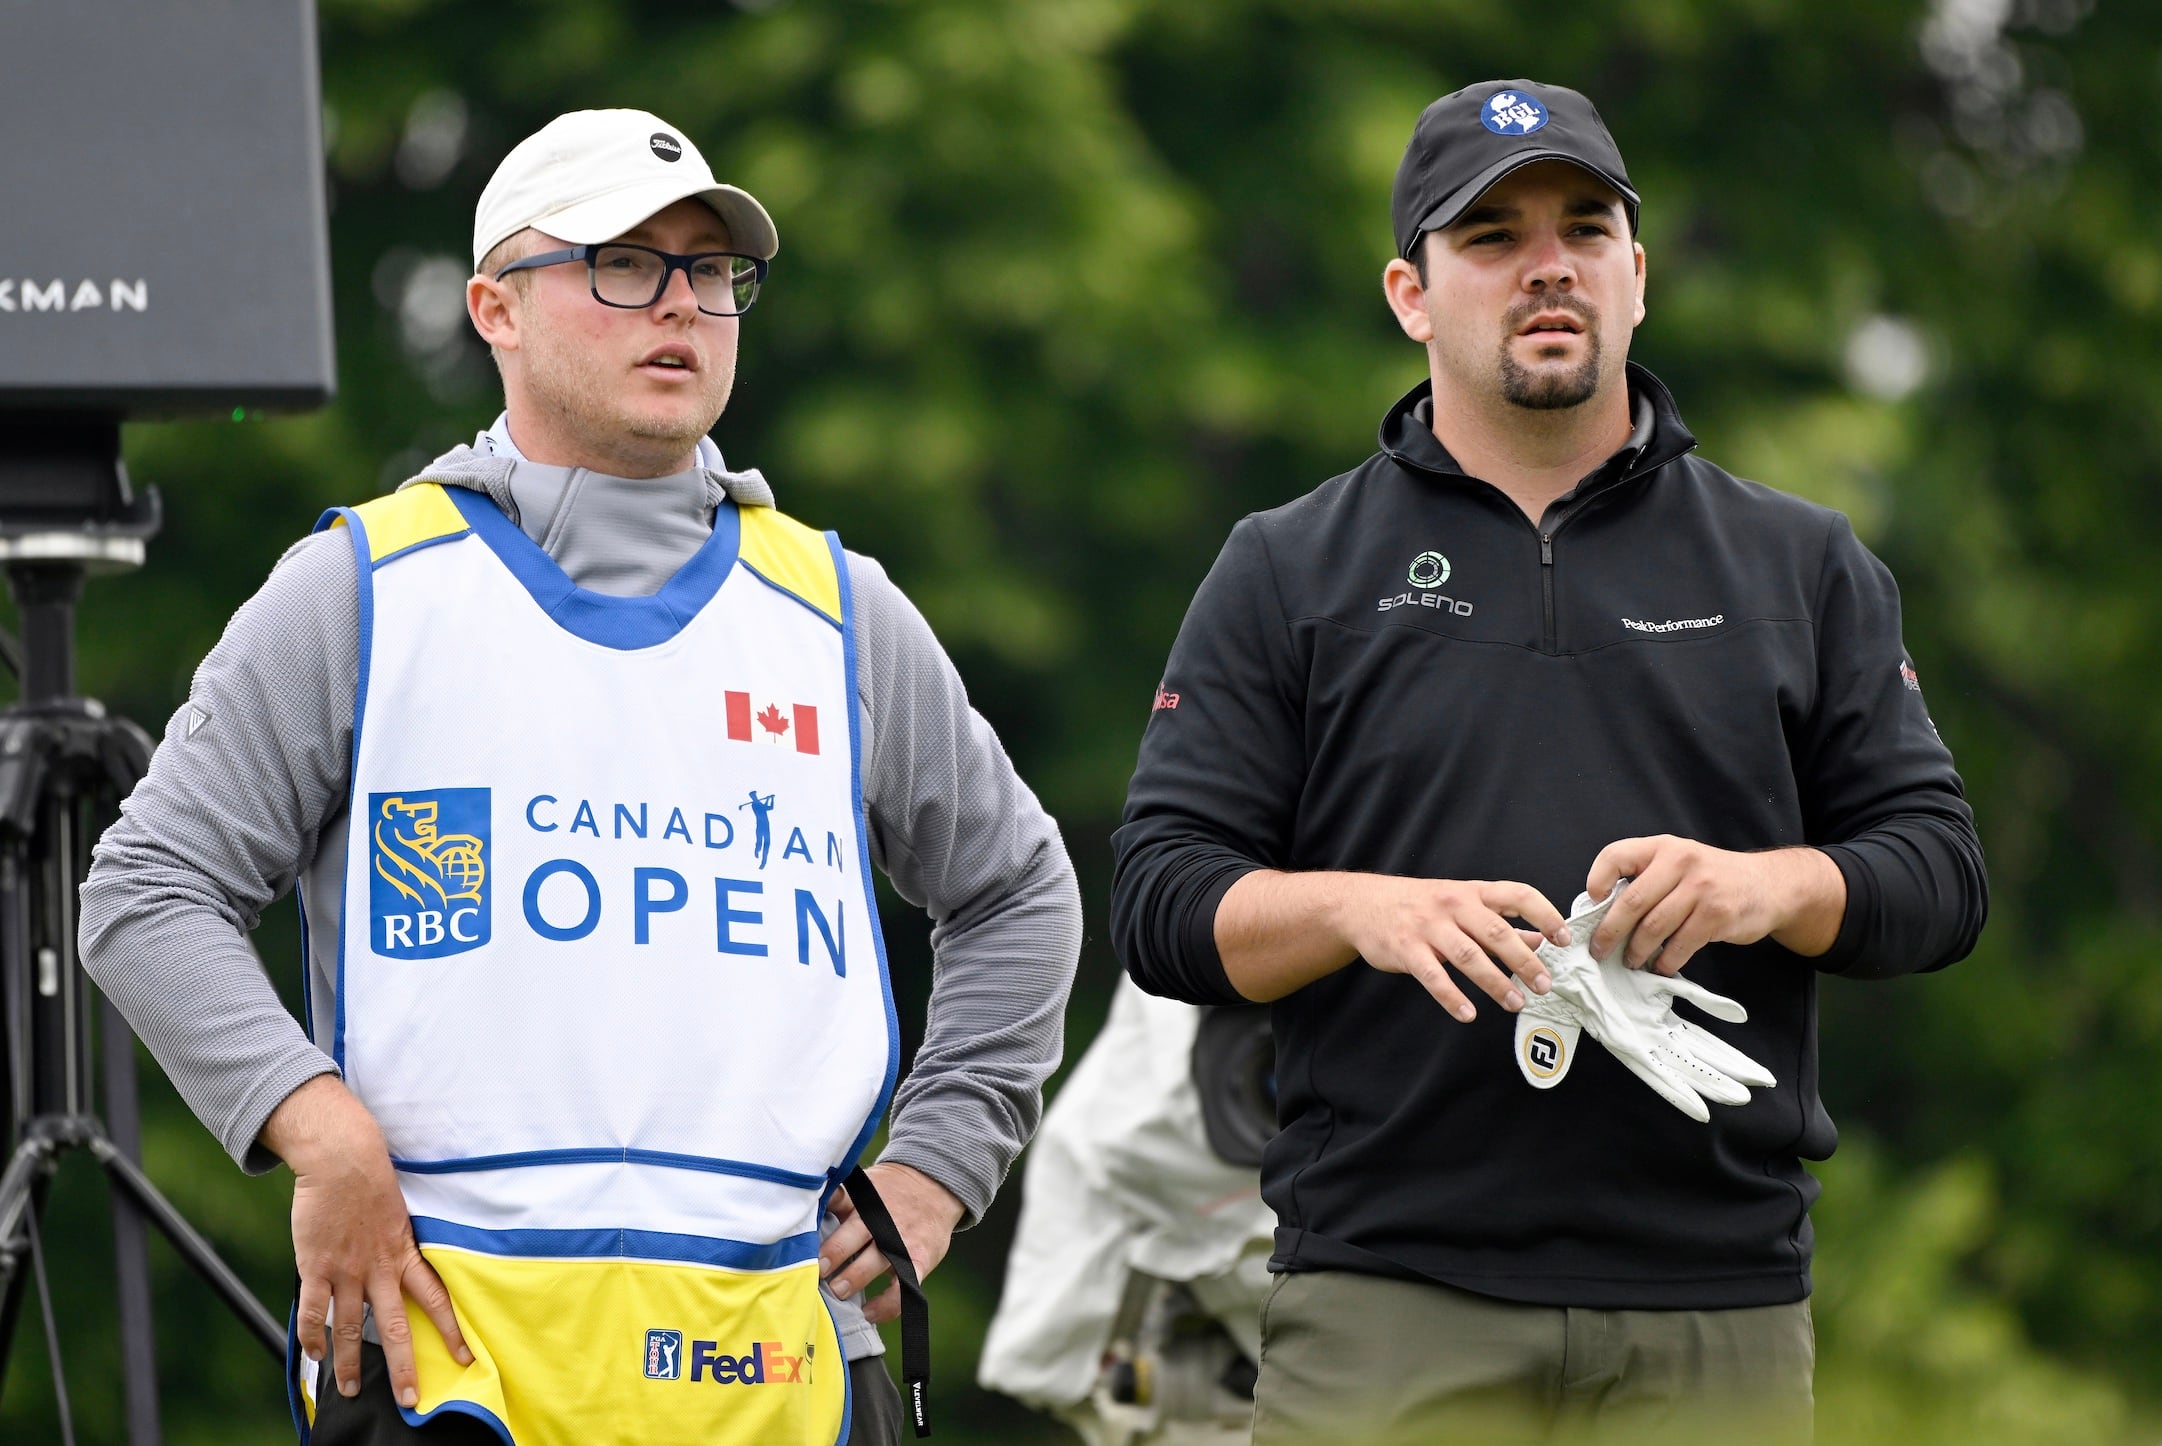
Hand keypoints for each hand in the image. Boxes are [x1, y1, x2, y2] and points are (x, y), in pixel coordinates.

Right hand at [261, 1076, 470, 1406]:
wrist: (344, 1159)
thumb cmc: (372, 1183)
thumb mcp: (400, 1217)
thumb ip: (400, 1247)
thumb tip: (401, 1269)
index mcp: (406, 1254)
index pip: (438, 1300)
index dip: (453, 1331)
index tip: (465, 1359)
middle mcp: (380, 1268)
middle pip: (397, 1327)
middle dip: (404, 1367)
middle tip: (409, 1399)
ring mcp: (348, 1269)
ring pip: (352, 1328)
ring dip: (350, 1363)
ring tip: (349, 1390)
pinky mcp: (316, 1266)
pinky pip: (313, 1311)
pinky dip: (312, 1336)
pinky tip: (314, 1354)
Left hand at [819, 1162, 962, 1324]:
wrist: (935, 1184)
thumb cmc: (890, 1192)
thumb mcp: (866, 1186)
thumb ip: (839, 1201)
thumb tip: (802, 1218)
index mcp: (864, 1199)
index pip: (839, 1202)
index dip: (821, 1216)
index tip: (805, 1234)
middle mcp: (881, 1219)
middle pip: (853, 1235)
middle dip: (832, 1254)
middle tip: (816, 1270)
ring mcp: (901, 1241)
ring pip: (875, 1261)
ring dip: (854, 1277)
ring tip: (838, 1291)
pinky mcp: (919, 1260)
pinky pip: (902, 1288)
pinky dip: (886, 1304)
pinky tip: (868, 1313)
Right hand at [1332, 875, 1570, 1022]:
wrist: (1363, 903)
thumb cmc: (1420, 905)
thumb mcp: (1462, 903)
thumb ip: (1501, 921)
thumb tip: (1541, 939)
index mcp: (1472, 892)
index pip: (1518, 895)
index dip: (1545, 914)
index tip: (1564, 938)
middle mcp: (1452, 905)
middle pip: (1496, 932)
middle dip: (1524, 961)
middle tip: (1544, 984)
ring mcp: (1428, 927)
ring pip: (1468, 956)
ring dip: (1495, 982)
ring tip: (1515, 1003)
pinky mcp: (1406, 949)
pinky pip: (1432, 977)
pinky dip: (1451, 997)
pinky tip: (1468, 1014)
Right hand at [1515, 889, 1776, 1120]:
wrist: (1554, 954)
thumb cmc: (1551, 987)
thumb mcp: (1547, 1021)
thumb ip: (1546, 1047)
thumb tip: (1538, 1081)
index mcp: (1620, 1041)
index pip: (1654, 1074)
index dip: (1678, 1093)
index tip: (1704, 1114)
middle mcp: (1642, 1032)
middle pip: (1689, 1064)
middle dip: (1718, 1081)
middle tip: (1749, 1097)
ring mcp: (1651, 1010)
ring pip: (1697, 1039)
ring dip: (1726, 1058)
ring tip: (1758, 1077)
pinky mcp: (1654, 984)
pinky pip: (1690, 994)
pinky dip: (1713, 1005)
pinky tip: (1737, 1015)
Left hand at [1587, 837, 1845, 974]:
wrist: (1767, 885)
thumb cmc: (1711, 878)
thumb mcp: (1678, 862)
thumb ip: (1646, 877)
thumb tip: (1603, 912)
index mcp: (1662, 847)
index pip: (1616, 855)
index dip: (1597, 879)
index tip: (1592, 903)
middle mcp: (1680, 862)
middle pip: (1631, 902)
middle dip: (1609, 932)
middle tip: (1599, 950)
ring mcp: (1700, 889)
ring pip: (1654, 928)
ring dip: (1637, 951)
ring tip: (1630, 961)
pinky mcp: (1717, 915)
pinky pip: (1680, 945)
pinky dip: (1665, 961)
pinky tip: (1660, 967)